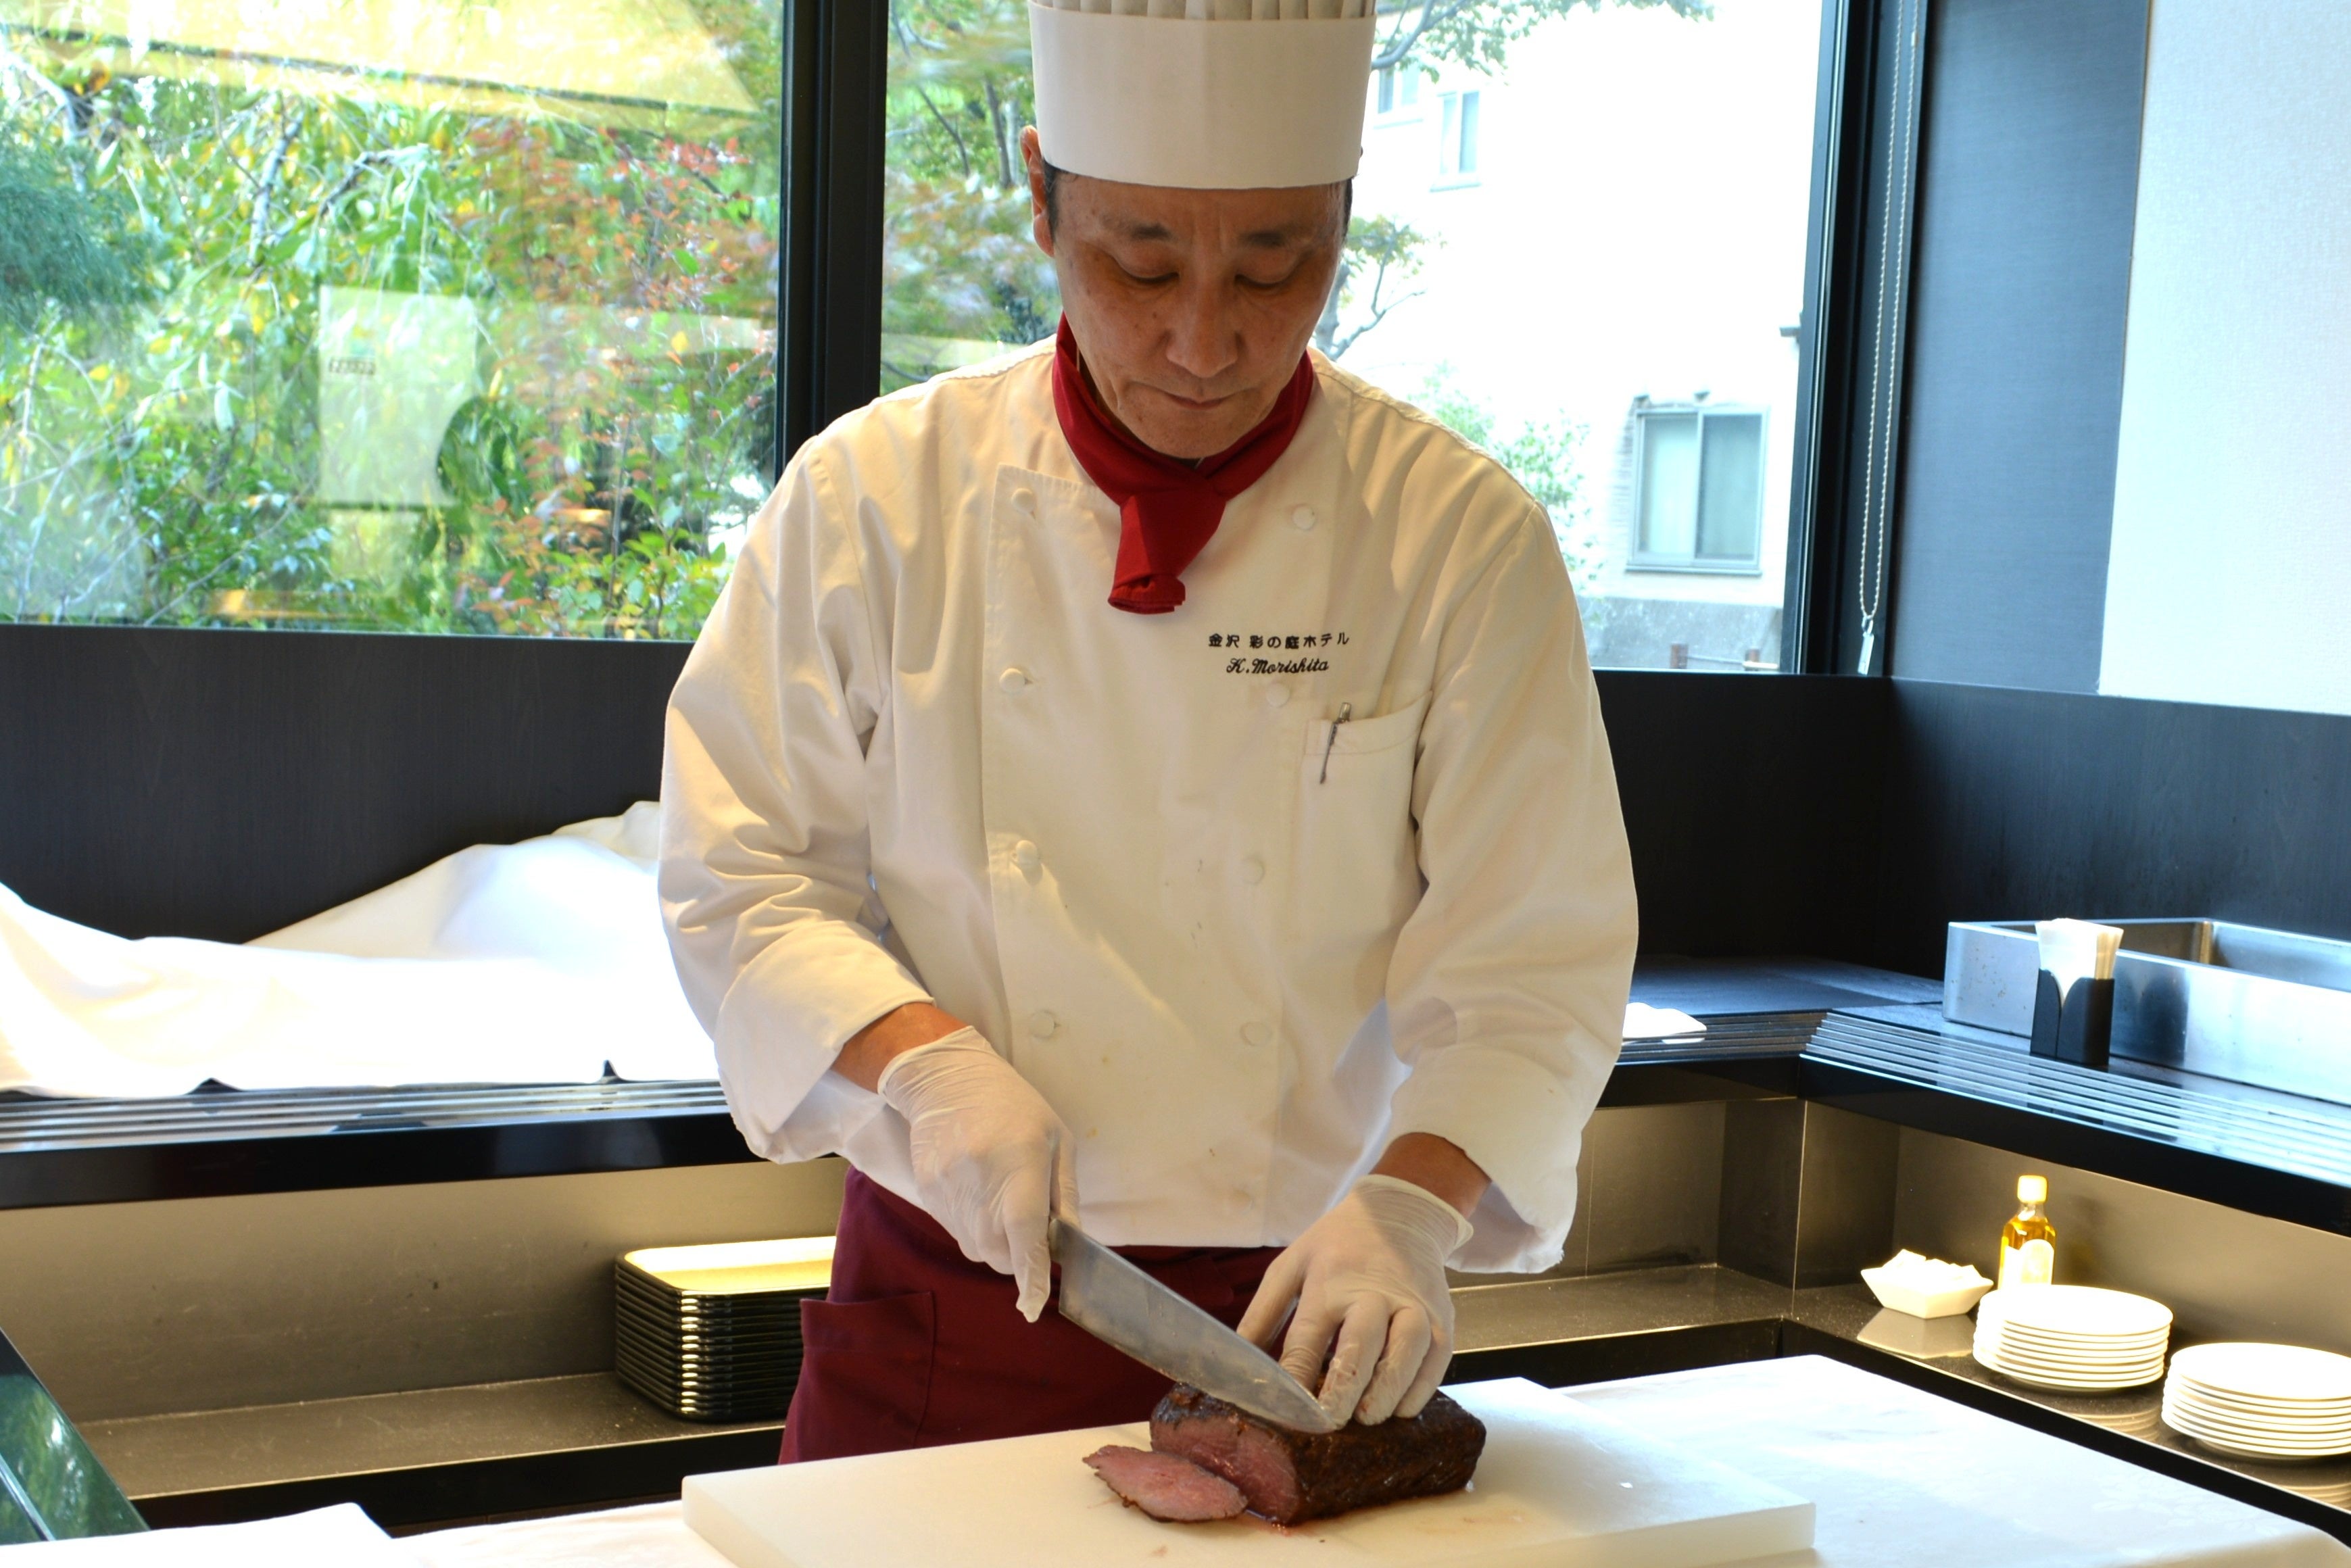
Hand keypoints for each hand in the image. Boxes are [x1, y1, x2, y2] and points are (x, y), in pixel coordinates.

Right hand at [875, 1027, 1079, 1320]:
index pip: (1024, 1231)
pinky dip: (975, 1230)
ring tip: (1001, 1203)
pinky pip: (956, 1234)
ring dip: (997, 1245)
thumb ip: (1065, 1193)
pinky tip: (979, 1196)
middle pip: (999, 1255)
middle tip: (1030, 1230)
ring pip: (977, 1251)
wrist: (946, 1080)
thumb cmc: (1014, 1106)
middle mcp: (980, 1184)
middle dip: (1019, 1259)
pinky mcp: (927, 1196)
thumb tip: (1067, 1241)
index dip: (1030, 1273)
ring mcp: (948, 1192)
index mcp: (1020, 1164)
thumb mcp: (1057, 1138)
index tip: (1033, 1305)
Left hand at [1237, 1175, 1474, 1425]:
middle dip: (1345, 1386)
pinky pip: (1438, 1357)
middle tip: (1331, 1420)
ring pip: (1408, 1349)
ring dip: (1388, 1389)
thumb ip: (1263, 1314)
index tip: (1288, 1412)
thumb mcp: (1291, 1266)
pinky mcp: (1443, 1315)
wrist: (1401, 1212)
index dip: (1297, 1378)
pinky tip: (1402, 1407)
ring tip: (1368, 1417)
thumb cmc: (1337, 1247)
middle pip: (1361, 1342)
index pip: (1309, 1337)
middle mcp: (1372, 1292)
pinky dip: (1421, 1386)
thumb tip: (1241, 1365)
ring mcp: (1413, 1304)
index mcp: (1328, 1281)